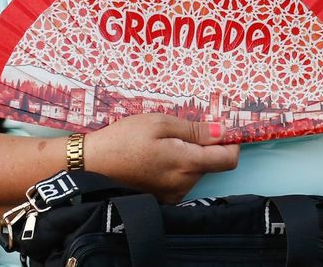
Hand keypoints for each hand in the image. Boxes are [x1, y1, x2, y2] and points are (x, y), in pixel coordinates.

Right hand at [84, 114, 238, 201]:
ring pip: (195, 172)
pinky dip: (175, 168)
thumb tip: (223, 130)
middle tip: (175, 131)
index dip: (231, 142)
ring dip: (187, 157)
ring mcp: (174, 194)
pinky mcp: (163, 199)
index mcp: (187, 163)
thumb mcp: (159, 123)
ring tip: (160, 144)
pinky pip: (181, 181)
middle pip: (210, 163)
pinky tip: (154, 158)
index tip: (220, 129)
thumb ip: (194, 129)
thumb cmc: (125, 138)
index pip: (228, 159)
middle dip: (202, 146)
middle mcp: (185, 184)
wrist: (92, 165)